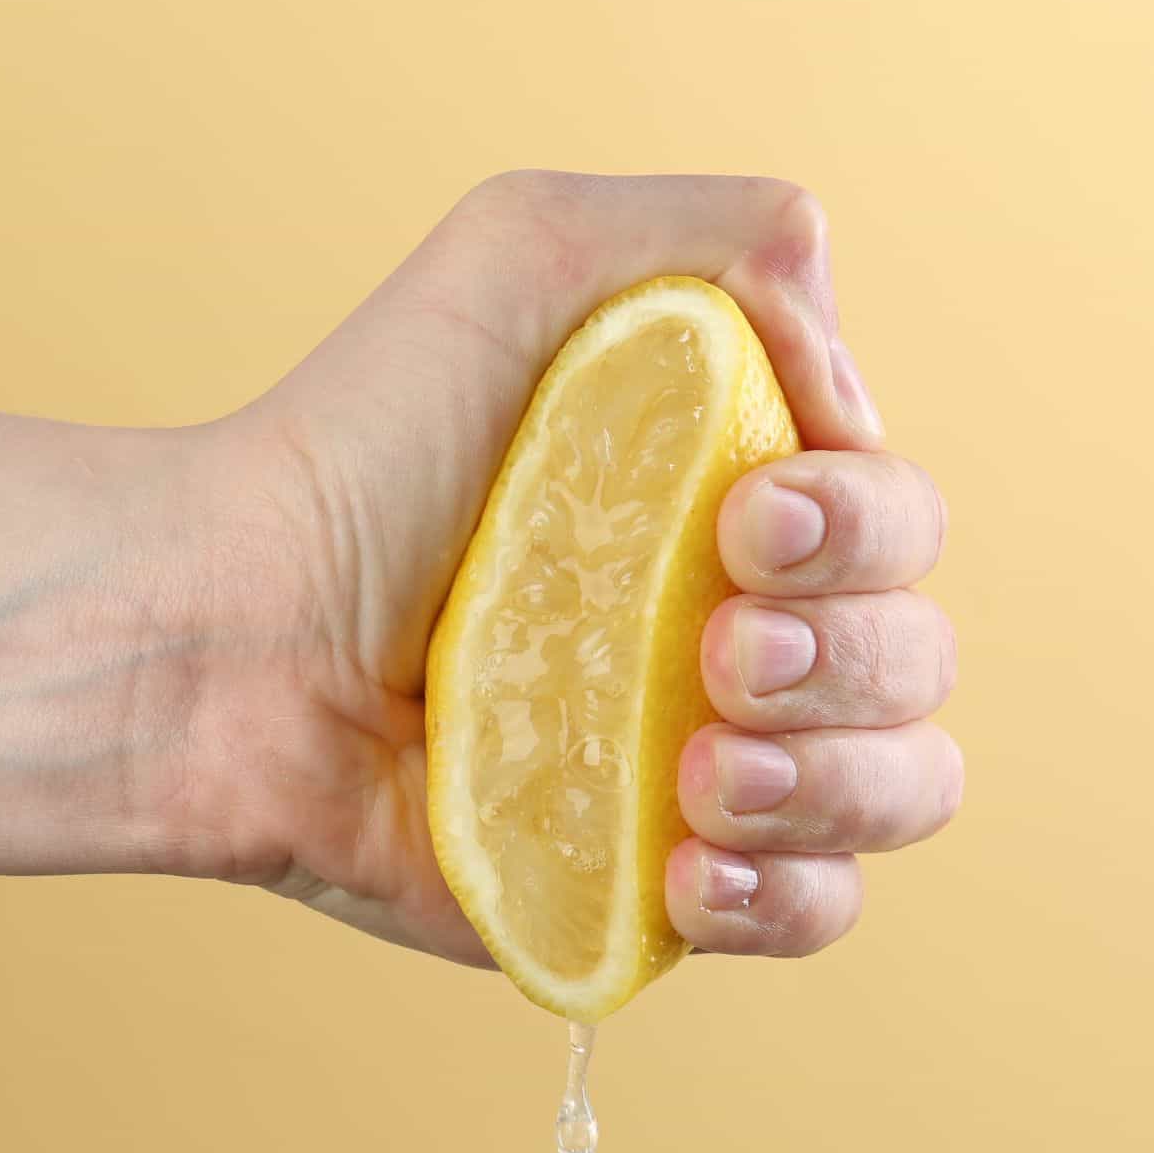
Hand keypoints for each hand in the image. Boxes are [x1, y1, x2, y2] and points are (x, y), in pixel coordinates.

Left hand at [167, 172, 959, 964]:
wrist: (233, 633)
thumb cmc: (365, 441)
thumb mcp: (529, 253)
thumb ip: (723, 239)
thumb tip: (854, 388)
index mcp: (738, 500)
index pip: (902, 524)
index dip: (865, 528)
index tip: (747, 519)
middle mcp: (744, 633)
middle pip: (919, 661)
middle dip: (850, 656)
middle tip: (719, 647)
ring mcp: (706, 768)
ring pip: (904, 790)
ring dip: (836, 780)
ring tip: (700, 766)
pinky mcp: (647, 885)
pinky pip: (811, 913)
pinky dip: (786, 895)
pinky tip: (689, 860)